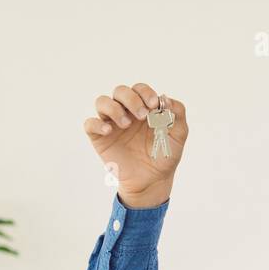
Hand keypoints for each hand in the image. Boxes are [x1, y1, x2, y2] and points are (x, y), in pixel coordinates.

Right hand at [83, 82, 187, 207]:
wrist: (153, 180)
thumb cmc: (164, 155)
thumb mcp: (178, 134)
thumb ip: (177, 113)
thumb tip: (165, 98)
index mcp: (143, 107)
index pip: (139, 89)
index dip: (145, 92)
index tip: (154, 105)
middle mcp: (125, 112)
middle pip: (120, 91)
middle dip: (131, 99)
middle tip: (142, 116)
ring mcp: (111, 123)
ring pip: (102, 101)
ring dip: (114, 108)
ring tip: (126, 124)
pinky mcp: (100, 137)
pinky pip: (90, 123)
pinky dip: (97, 123)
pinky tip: (109, 131)